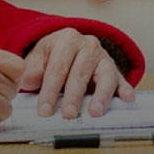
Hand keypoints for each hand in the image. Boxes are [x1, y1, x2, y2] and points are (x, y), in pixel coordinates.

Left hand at [20, 27, 134, 118]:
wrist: (71, 45)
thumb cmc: (54, 54)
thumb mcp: (39, 56)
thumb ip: (32, 69)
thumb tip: (26, 82)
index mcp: (66, 39)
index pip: (57, 68)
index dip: (50, 90)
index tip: (44, 109)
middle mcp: (88, 45)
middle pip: (79, 73)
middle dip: (72, 96)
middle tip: (68, 114)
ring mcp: (104, 57)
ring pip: (104, 76)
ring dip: (100, 96)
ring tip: (94, 112)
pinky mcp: (115, 69)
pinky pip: (121, 79)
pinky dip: (125, 88)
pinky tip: (127, 98)